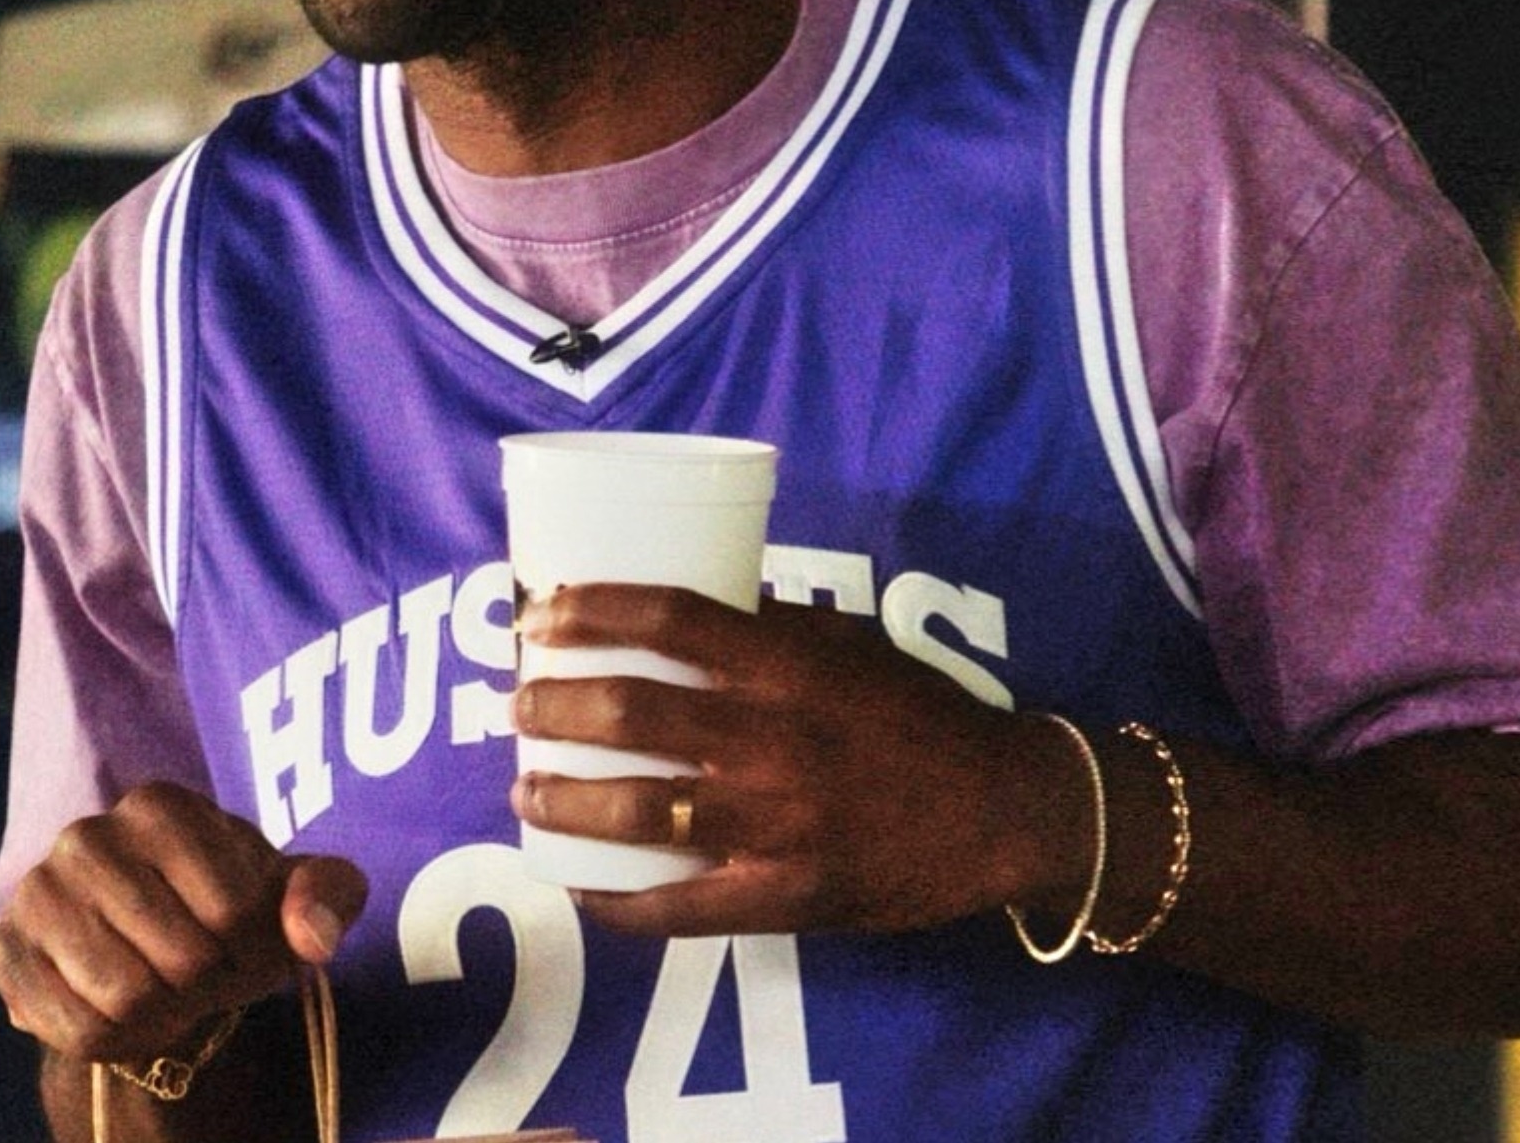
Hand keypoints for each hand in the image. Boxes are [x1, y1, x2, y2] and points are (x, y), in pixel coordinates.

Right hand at [0, 780, 366, 1063]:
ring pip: (127, 997)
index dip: (254, 948)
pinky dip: (116, 1040)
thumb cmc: (234, 914)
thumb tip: (310, 932)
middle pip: (182, 956)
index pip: (234, 907)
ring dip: (164, 1015)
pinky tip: (122, 1010)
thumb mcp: (298, 896)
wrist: (150, 955)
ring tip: (166, 989)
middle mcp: (89, 835)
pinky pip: (76, 1030)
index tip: (244, 941)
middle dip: (209, 985)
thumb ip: (328, 896)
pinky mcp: (6, 952)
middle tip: (204, 973)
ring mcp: (38, 892)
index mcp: (162, 805)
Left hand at [510, 586, 1088, 937]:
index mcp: (791, 666)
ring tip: (526, 790)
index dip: (592, 612)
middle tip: (519, 704)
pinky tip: (581, 889)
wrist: (1000, 809)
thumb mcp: (851, 645)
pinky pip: (682, 907)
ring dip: (565, 801)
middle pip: (632, 713)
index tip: (541, 615)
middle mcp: (775, 739)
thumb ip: (772, 628)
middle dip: (555, 707)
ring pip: (639, 811)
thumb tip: (684, 612)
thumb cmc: (919, 715)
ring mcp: (777, 823)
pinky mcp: (786, 896)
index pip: (671, 620)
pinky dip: (620, 902)